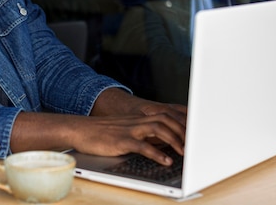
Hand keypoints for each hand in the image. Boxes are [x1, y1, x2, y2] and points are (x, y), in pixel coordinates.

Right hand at [11, 88, 186, 165]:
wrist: (79, 130)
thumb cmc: (101, 133)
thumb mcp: (125, 131)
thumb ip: (141, 134)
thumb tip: (160, 144)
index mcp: (139, 118)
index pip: (166, 114)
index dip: (182, 122)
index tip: (195, 132)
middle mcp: (137, 121)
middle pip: (166, 119)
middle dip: (183, 131)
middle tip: (194, 144)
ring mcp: (130, 130)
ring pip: (158, 129)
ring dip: (174, 140)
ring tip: (185, 153)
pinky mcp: (121, 141)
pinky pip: (143, 146)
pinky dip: (157, 153)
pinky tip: (166, 160)